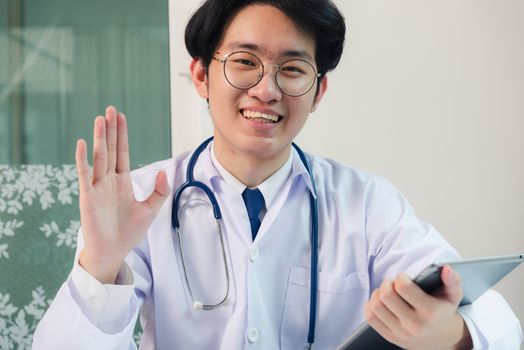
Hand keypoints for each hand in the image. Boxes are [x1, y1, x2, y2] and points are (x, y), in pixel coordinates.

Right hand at [75, 106, 169, 282]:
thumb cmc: (129, 232)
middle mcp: (108, 181)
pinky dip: (83, 160)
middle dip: (111, 130)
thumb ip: (159, 191)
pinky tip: (82, 144)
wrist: (113, 252)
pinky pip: (85, 175)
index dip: (122, 135)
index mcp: (122, 182)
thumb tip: (163, 172)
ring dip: (99, 138)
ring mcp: (97, 187)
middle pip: (109, 150)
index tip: (121, 117)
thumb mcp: (150, 210)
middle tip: (110, 109)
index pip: (122, 153)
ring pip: (98, 158)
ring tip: (100, 119)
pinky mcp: (88, 197)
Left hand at [364, 265, 472, 348]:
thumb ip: (452, 280)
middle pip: (386, 295)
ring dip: (378, 294)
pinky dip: (371, 305)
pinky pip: (370, 316)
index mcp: (429, 312)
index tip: (405, 278)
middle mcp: (414, 324)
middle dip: (387, 283)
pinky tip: (381, 302)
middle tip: (393, 284)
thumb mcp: (453, 296)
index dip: (400, 277)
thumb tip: (446, 268)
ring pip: (376, 305)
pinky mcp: (389, 336)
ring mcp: (400, 332)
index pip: (403, 287)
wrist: (441, 340)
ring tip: (387, 292)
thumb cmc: (443, 312)